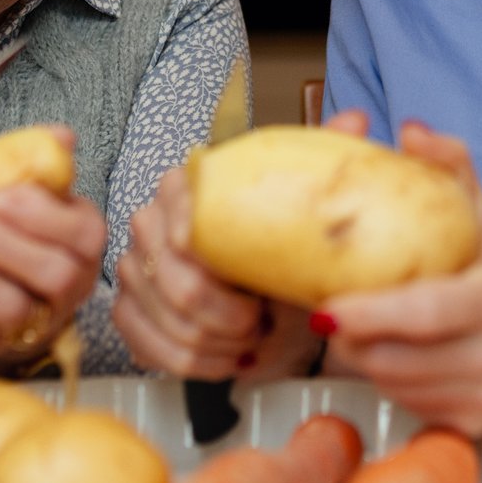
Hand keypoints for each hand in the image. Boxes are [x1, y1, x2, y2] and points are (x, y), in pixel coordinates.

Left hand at [0, 156, 107, 372]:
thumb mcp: (27, 194)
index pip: (82, 235)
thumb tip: (60, 135)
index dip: (42, 216)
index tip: (0, 194)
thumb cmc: (9, 233)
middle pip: (48, 274)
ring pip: (4, 307)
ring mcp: (25, 329)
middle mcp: (67, 292)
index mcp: (82, 245)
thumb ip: (36, 161)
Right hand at [112, 163, 317, 380]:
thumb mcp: (308, 213)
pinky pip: (150, 347)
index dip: (218, 263)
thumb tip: (354, 120)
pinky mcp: (127, 310)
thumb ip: (326, 165)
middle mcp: (151, 222)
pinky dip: (198, 362)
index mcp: (185, 186)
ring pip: (170, 319)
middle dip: (231, 316)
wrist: (270, 300)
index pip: (187, 222)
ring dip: (221, 342)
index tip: (251, 289)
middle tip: (265, 321)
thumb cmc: (282, 256)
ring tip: (253, 337)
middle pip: (179, 282)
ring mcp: (133, 267)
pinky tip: (228, 356)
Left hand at [317, 119, 481, 437]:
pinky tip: (393, 358)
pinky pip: (409, 407)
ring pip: (395, 386)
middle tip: (332, 311)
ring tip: (362, 329)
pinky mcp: (476, 427)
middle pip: (397, 358)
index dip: (369, 313)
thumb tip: (412, 131)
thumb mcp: (481, 213)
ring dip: (365, 360)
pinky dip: (389, 384)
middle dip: (351, 336)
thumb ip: (449, 166)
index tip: (326, 304)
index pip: (424, 313)